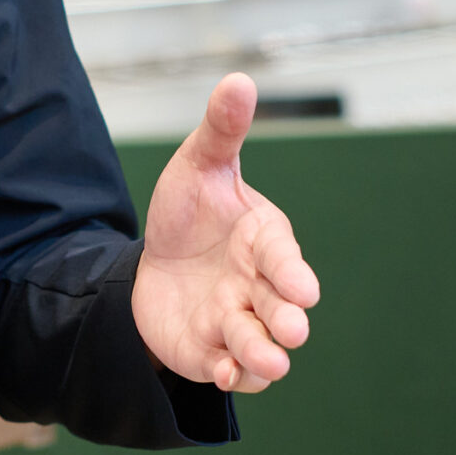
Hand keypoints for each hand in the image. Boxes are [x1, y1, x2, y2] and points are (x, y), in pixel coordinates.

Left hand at [131, 74, 319, 393]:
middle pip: (282, 307)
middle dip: (288, 320)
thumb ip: (221, 130)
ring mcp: (239, 322)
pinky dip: (232, 376)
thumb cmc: (189, 212)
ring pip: (260, 345)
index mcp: (264, 241)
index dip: (292, 272)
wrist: (153, 264)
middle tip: (292, 329)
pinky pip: (232, 371)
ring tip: (266, 361)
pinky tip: (223, 373)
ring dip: (263, 355)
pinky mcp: (215, 353)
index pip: (284, 257)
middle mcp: (259, 286)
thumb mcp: (197, 166)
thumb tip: (239, 79)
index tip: (303, 288)